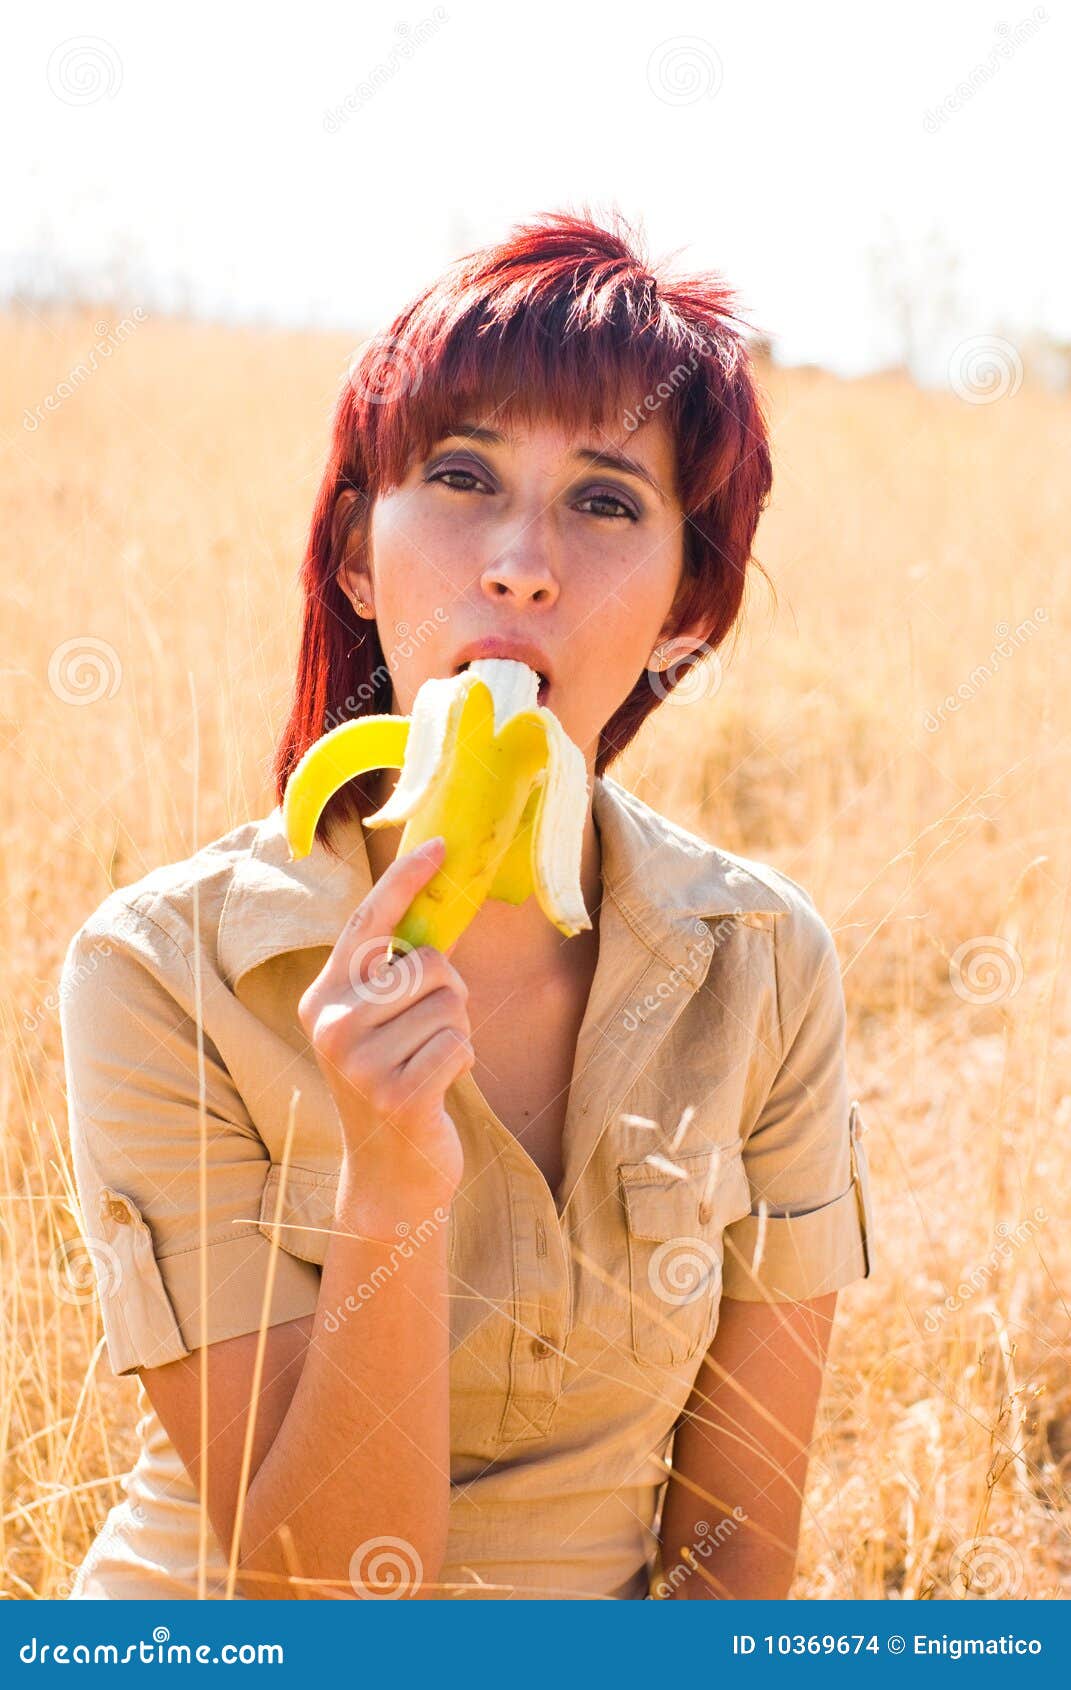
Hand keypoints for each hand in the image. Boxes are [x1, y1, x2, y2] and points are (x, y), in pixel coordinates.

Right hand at [297, 835, 471, 1209]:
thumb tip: (434, 912)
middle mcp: (332, 1023)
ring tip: (427, 1064)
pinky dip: (462, 1064)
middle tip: (426, 1034)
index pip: (367, 922)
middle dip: (450, 994)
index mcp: (323, 996)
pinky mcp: (397, 1093)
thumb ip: (390, 977)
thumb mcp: (374, 1026)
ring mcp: (361, 1061)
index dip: (406, 879)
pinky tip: (437, 1090)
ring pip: (453, 1004)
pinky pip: (461, 1045)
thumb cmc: (393, 1083)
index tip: (442, 846)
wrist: (388, 1176)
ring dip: (456, 1033)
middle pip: (431, 964)